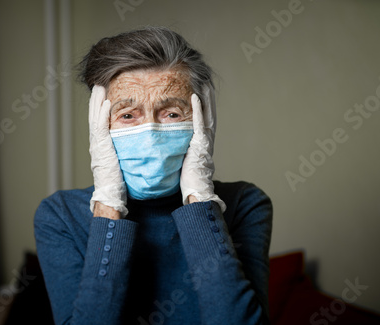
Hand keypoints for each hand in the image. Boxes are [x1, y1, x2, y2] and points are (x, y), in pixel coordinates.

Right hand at [89, 85, 127, 217]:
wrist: (111, 194)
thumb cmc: (119, 180)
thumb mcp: (120, 159)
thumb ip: (123, 148)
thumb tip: (134, 140)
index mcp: (101, 143)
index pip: (99, 119)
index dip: (99, 105)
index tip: (104, 91)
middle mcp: (96, 141)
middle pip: (94, 114)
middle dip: (96, 98)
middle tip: (99, 83)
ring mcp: (97, 144)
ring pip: (94, 117)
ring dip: (97, 101)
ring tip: (100, 87)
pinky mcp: (101, 148)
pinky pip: (100, 127)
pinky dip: (101, 114)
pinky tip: (106, 103)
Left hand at [180, 84, 225, 211]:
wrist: (196, 191)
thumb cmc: (188, 178)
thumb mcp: (184, 158)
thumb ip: (181, 147)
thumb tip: (170, 141)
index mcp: (202, 140)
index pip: (203, 117)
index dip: (203, 103)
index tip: (199, 88)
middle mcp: (206, 138)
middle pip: (208, 111)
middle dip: (208, 95)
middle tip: (205, 79)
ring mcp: (205, 140)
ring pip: (207, 113)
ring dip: (205, 97)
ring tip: (203, 81)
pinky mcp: (201, 143)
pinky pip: (199, 123)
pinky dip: (198, 109)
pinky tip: (195, 96)